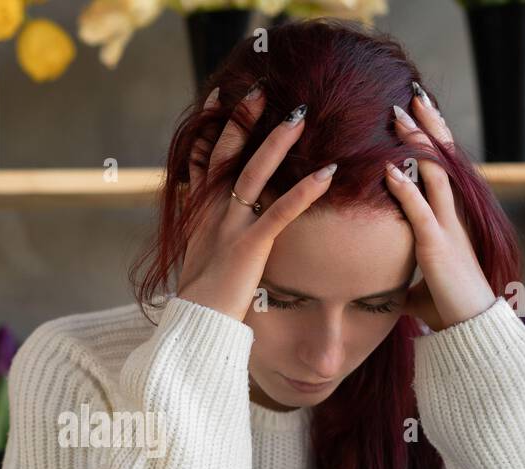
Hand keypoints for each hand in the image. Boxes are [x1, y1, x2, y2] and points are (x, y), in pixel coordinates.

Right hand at [176, 85, 337, 322]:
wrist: (197, 323)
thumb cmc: (203, 298)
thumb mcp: (200, 258)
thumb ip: (207, 233)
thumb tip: (213, 223)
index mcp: (201, 215)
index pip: (202, 162)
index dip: (210, 130)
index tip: (218, 100)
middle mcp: (213, 214)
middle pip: (225, 157)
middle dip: (240, 121)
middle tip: (259, 89)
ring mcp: (230, 227)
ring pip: (252, 174)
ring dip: (276, 143)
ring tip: (299, 117)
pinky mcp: (251, 246)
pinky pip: (281, 212)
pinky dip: (305, 191)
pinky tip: (327, 173)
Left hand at [384, 93, 497, 332]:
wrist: (471, 326)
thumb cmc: (448, 306)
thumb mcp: (421, 282)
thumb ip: (405, 271)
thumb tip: (385, 282)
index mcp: (450, 218)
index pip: (442, 167)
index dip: (432, 139)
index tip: (418, 112)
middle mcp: (452, 215)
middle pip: (442, 158)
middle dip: (428, 125)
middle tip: (413, 94)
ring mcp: (447, 228)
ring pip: (434, 174)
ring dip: (416, 143)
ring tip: (398, 116)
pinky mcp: (436, 247)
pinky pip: (419, 210)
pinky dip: (404, 188)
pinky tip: (388, 169)